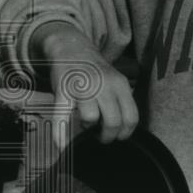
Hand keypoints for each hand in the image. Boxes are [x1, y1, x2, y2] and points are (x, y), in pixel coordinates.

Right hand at [30, 21, 138, 150]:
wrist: (72, 48)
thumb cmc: (94, 71)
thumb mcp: (115, 80)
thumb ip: (121, 100)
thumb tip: (124, 128)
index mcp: (120, 84)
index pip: (131, 117)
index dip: (125, 133)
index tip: (119, 136)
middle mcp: (104, 85)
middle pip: (113, 121)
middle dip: (108, 136)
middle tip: (101, 137)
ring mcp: (83, 87)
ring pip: (92, 119)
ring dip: (88, 127)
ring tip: (86, 123)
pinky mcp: (63, 90)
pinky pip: (63, 115)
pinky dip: (61, 134)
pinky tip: (62, 144)